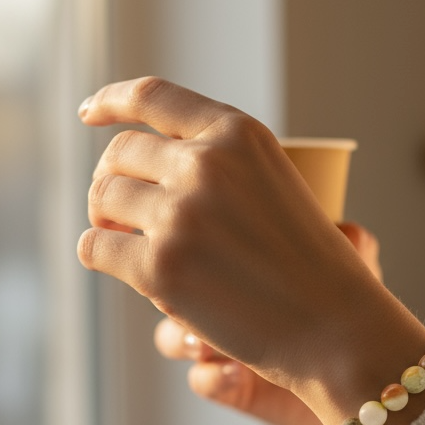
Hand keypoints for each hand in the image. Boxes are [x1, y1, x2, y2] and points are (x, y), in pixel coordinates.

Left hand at [77, 77, 424, 424]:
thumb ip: (226, 167)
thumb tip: (151, 167)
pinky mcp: (160, 266)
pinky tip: (114, 265)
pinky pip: (95, 249)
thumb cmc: (314, 267)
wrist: (335, 327)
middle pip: (119, 154)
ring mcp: (180, 214)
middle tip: (116, 211)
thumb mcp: (278, 188)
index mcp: (238, 135)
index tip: (89, 113)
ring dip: (103, 219)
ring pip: (102, 200)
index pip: (153, 97)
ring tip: (120, 239)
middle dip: (110, 180)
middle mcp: (205, 164)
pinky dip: (98, 256)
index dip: (111, 100)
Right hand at [153, 224, 382, 424]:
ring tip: (212, 338)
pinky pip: (202, 380)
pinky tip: (237, 372)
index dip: (195, 239)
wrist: (363, 369)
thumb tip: (349, 227)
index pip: (194, 237)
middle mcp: (222, 297)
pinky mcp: (233, 386)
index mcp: (239, 256)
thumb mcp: (359, 269)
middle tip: (202, 288)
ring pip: (170, 336)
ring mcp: (221, 344)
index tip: (220, 245)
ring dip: (186, 336)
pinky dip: (215, 376)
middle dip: (178, 285)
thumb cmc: (351, 309)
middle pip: (167, 281)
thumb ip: (353, 242)